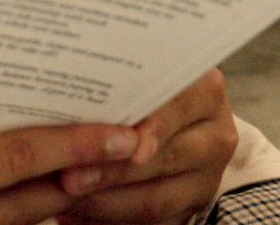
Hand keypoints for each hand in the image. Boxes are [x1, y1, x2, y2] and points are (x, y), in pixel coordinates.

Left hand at [51, 70, 237, 224]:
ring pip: (156, 200)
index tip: (114, 141)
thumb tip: (74, 89)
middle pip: (165, 160)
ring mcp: (206, 177)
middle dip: (112, 171)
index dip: (149, 126)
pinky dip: (110, 219)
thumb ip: (120, 80)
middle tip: (68, 177)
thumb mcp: (140, 71)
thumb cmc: (141, 80)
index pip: (177, 107)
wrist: (173, 111)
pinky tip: (76, 213)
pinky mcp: (191, 207)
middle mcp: (214, 136)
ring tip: (65, 198)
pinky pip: (152, 223)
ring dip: (106, 202)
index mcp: (206, 94)